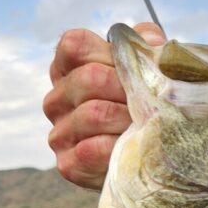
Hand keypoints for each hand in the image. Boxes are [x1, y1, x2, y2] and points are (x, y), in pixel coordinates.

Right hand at [43, 22, 164, 189]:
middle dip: (129, 91)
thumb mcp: (149, 69)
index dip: (111, 55)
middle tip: (151, 104)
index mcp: (68, 69)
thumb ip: (147, 44)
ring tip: (148, 127)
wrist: (152, 161)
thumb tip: (150, 42)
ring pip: (94, 113)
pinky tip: (134, 148)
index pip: (75, 45)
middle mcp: (56, 99)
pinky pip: (92, 150)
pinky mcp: (68, 164)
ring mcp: (59, 133)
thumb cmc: (147, 107)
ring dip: (130, 120)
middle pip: (90, 78)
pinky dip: (120, 148)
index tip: (134, 72)